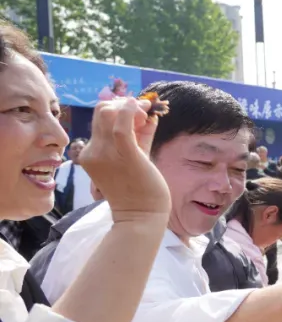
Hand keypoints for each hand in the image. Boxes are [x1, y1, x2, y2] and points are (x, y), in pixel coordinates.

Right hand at [79, 97, 169, 221]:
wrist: (141, 217)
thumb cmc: (140, 189)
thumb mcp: (136, 156)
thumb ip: (140, 135)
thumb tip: (149, 114)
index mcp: (91, 153)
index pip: (98, 120)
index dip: (118, 109)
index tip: (138, 114)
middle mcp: (93, 152)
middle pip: (101, 112)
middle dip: (123, 104)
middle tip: (143, 113)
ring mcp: (105, 154)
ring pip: (107, 113)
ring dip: (129, 107)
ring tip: (144, 116)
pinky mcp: (124, 155)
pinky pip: (120, 125)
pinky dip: (130, 111)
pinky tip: (142, 107)